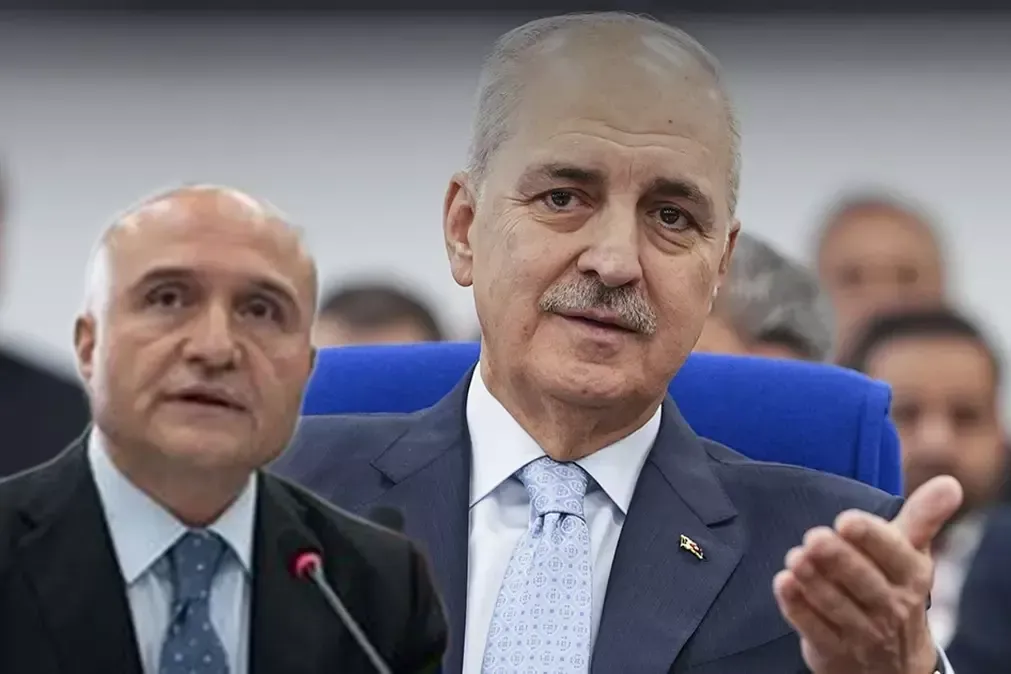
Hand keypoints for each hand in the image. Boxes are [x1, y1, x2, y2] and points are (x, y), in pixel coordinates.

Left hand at [773, 475, 961, 673]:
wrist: (894, 662)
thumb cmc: (895, 587)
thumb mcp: (911, 552)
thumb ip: (923, 517)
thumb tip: (950, 483)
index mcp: (912, 576)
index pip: (893, 554)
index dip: (870, 538)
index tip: (846, 520)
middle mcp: (891, 607)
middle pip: (863, 581)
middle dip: (838, 559)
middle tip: (814, 538)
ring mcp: (863, 633)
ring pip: (836, 605)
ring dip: (814, 582)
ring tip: (794, 558)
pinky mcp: (833, 651)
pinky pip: (814, 629)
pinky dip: (797, 607)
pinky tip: (783, 584)